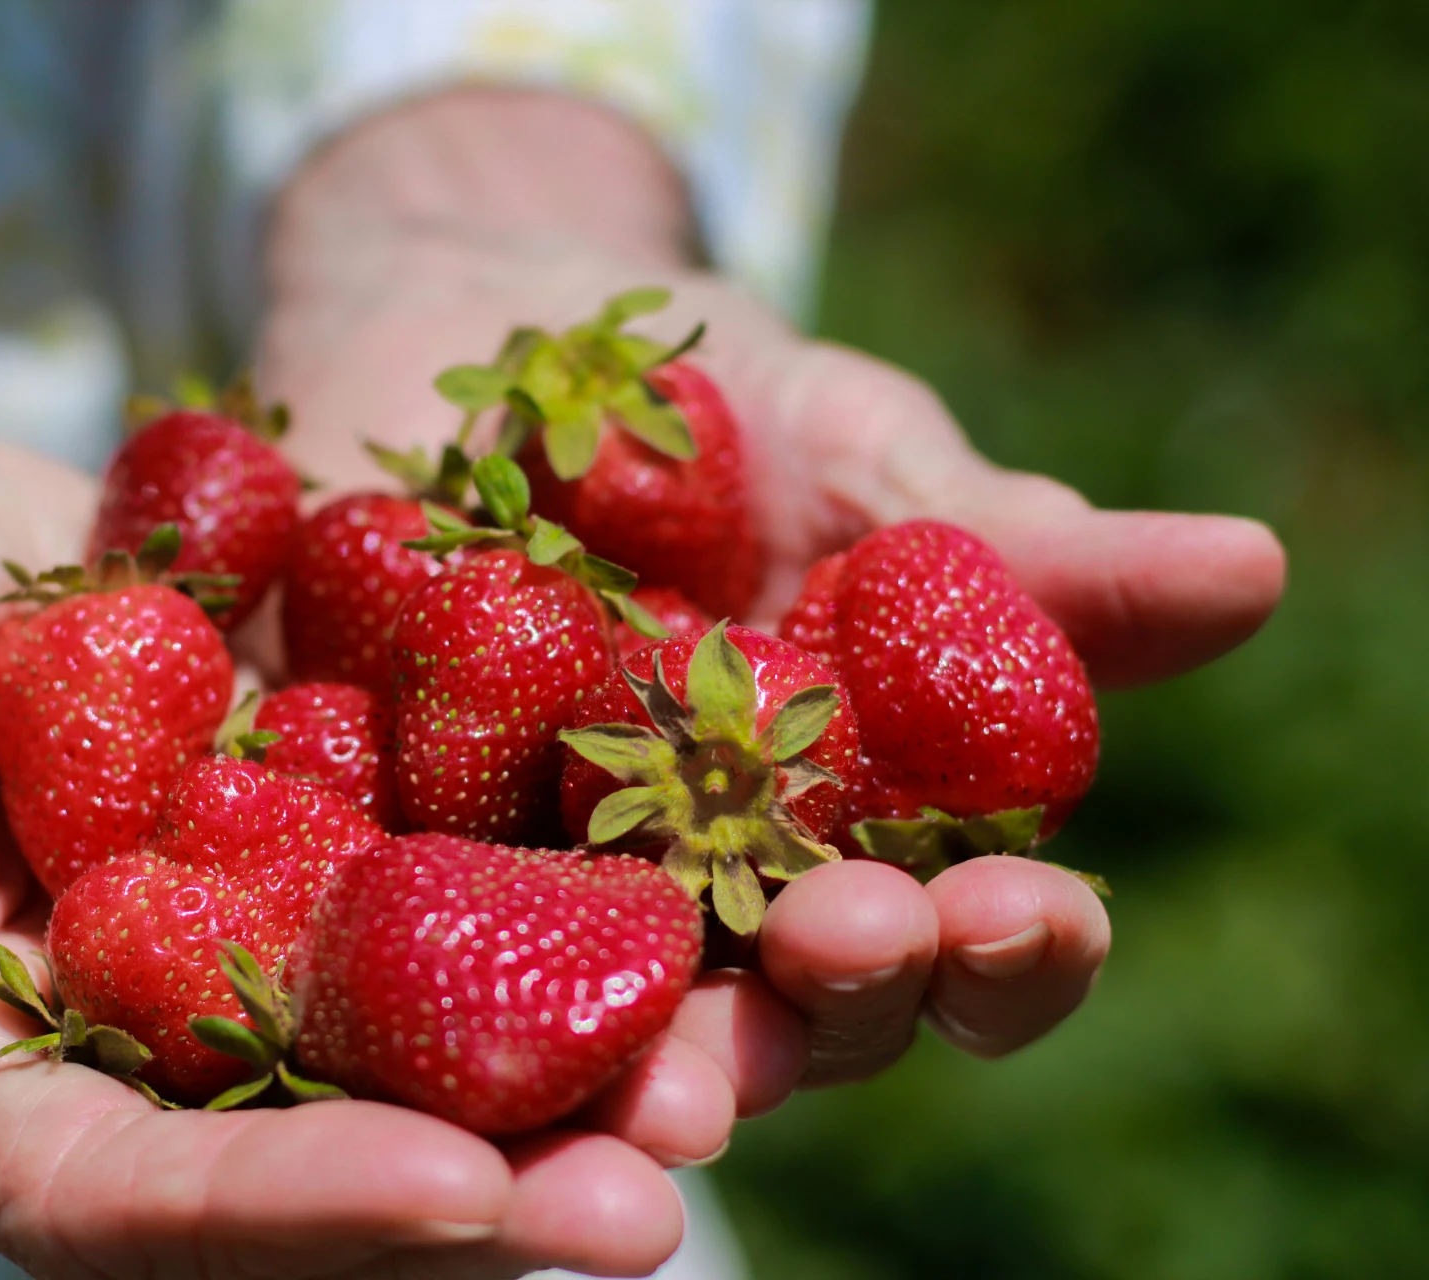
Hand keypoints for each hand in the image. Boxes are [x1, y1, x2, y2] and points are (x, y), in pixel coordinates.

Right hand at [0, 337, 774, 1277]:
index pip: (110, 1198)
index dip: (281, 1211)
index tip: (460, 1196)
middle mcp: (103, 1076)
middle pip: (293, 1184)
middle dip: (476, 1203)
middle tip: (656, 1203)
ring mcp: (213, 991)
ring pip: (396, 1083)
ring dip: (559, 1098)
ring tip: (725, 1084)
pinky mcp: (301, 894)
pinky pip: (435, 944)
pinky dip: (555, 948)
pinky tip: (702, 927)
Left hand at [255, 88, 1284, 1085]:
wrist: (489, 321)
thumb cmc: (717, 405)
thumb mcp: (864, 459)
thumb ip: (1008, 552)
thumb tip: (1248, 568)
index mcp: (846, 836)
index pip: (951, 941)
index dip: (1000, 946)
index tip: (1018, 905)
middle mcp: (696, 898)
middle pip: (780, 1016)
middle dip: (820, 1011)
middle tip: (829, 968)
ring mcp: (528, 890)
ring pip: (591, 1024)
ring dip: (629, 1068)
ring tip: (653, 1095)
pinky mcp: (367, 850)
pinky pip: (385, 935)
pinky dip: (404, 972)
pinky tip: (414, 982)